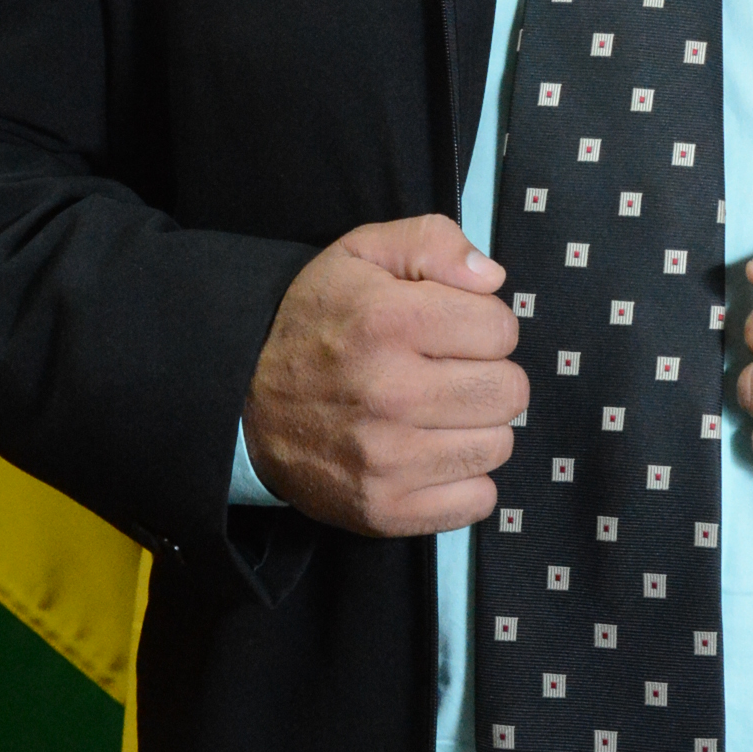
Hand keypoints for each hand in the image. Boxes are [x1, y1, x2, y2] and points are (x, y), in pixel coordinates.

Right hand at [245, 215, 525, 536]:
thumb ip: (432, 241)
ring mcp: (387, 460)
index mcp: (388, 321)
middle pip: (509, 392)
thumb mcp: (362, 254)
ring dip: (478, 428)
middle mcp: (390, 393)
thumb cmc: (316, 321)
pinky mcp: (384, 509)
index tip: (454, 330)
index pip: (502, 329)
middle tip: (453, 374)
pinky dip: (464, 481)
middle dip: (490, 375)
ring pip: (498, 446)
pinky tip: (433, 456)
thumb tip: (491, 279)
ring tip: (440, 414)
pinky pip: (476, 501)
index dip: (484, 324)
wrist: (243, 401)